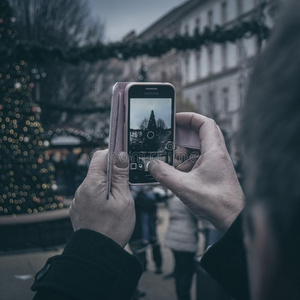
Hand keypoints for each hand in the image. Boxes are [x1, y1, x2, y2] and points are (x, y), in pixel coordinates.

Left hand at [69, 150, 134, 246]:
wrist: (97, 254)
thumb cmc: (113, 229)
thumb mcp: (123, 199)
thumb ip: (121, 176)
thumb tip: (121, 155)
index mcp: (92, 184)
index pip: (100, 156)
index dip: (113, 153)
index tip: (124, 157)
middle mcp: (81, 190)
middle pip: (97, 170)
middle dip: (112, 172)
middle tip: (125, 183)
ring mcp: (78, 200)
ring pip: (95, 183)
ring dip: (106, 186)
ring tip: (118, 200)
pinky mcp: (78, 209)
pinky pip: (90, 195)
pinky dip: (100, 196)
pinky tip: (108, 208)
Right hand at [149, 113, 244, 232]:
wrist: (234, 220)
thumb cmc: (217, 203)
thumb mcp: (184, 187)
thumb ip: (164, 174)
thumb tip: (151, 165)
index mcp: (214, 151)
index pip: (205, 123)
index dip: (189, 117)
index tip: (175, 118)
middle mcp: (217, 155)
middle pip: (201, 134)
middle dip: (183, 135)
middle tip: (168, 138)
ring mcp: (216, 165)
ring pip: (198, 150)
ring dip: (184, 152)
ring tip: (170, 159)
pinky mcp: (214, 174)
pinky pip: (199, 162)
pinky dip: (187, 164)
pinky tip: (177, 174)